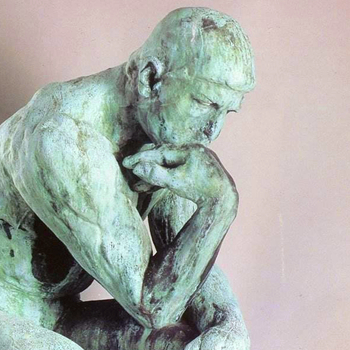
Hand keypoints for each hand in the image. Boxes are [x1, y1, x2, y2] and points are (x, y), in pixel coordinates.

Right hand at [122, 143, 236, 205]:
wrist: (223, 200)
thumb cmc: (200, 190)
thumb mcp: (175, 182)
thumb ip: (156, 174)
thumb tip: (136, 168)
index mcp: (189, 150)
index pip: (160, 152)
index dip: (141, 158)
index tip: (126, 163)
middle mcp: (194, 151)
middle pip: (164, 156)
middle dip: (146, 164)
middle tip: (128, 167)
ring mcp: (197, 160)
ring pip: (170, 165)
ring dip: (154, 175)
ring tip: (138, 186)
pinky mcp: (199, 170)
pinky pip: (177, 171)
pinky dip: (165, 179)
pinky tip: (153, 188)